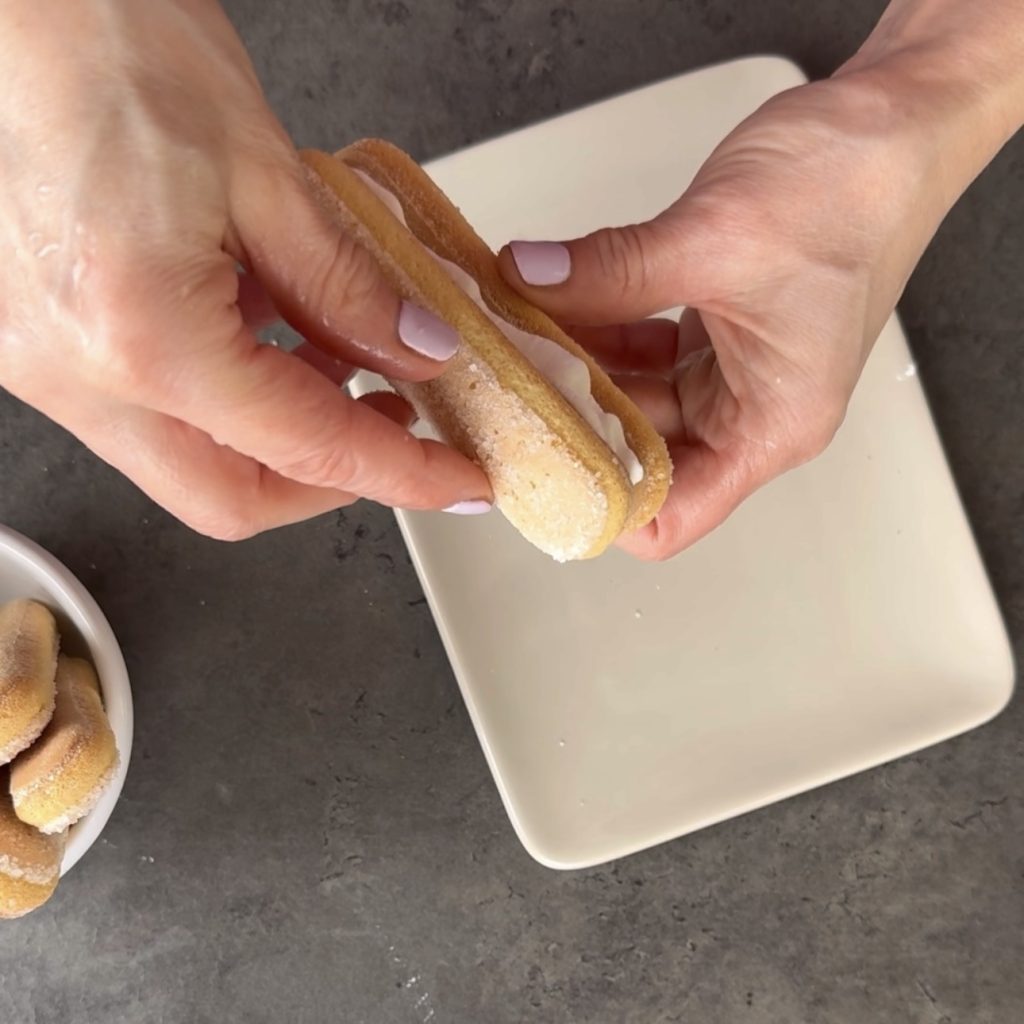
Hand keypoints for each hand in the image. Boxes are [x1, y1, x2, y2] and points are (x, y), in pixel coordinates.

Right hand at [0, 0, 489, 539]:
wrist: (10, 1)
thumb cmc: (104, 42)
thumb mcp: (264, 171)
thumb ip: (348, 286)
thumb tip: (415, 352)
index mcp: (139, 334)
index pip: (303, 448)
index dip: (397, 471)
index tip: (452, 479)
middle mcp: (75, 372)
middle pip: (229, 498)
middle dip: (326, 478)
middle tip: (396, 432)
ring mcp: (44, 363)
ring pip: (188, 460)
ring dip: (278, 431)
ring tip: (342, 365)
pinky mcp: (39, 341)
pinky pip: (151, 409)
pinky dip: (227, 393)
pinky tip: (269, 334)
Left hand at [499, 21, 1022, 559]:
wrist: (891, 124)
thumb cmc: (852, 193)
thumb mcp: (717, 241)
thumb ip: (612, 273)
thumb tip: (529, 282)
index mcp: (772, 425)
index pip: (674, 514)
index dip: (606, 505)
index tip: (539, 465)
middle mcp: (751, 410)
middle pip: (640, 451)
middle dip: (572, 419)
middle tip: (506, 385)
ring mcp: (731, 369)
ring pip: (632, 395)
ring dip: (577, 368)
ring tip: (517, 341)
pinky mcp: (715, 327)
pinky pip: (639, 348)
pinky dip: (597, 327)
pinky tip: (552, 305)